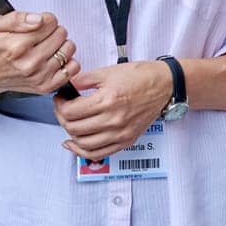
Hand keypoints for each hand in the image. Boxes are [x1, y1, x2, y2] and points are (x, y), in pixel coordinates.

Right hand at [0, 10, 77, 97]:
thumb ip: (17, 18)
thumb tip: (38, 19)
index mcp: (17, 46)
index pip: (50, 22)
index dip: (46, 19)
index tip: (38, 24)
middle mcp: (29, 63)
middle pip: (61, 34)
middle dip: (53, 30)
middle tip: (41, 35)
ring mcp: (39, 76)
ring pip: (68, 48)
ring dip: (61, 44)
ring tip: (48, 45)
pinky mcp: (46, 86)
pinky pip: (72, 69)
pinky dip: (68, 61)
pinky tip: (55, 58)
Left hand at [55, 60, 171, 161]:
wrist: (165, 85)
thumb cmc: (141, 76)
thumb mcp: (109, 71)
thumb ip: (84, 79)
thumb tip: (67, 85)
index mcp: (108, 100)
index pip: (71, 111)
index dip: (59, 105)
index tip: (60, 98)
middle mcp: (113, 120)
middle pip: (74, 128)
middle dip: (62, 117)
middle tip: (62, 108)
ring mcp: (120, 133)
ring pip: (83, 144)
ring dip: (70, 134)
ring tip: (69, 123)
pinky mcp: (126, 141)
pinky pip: (98, 153)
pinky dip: (82, 152)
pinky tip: (75, 144)